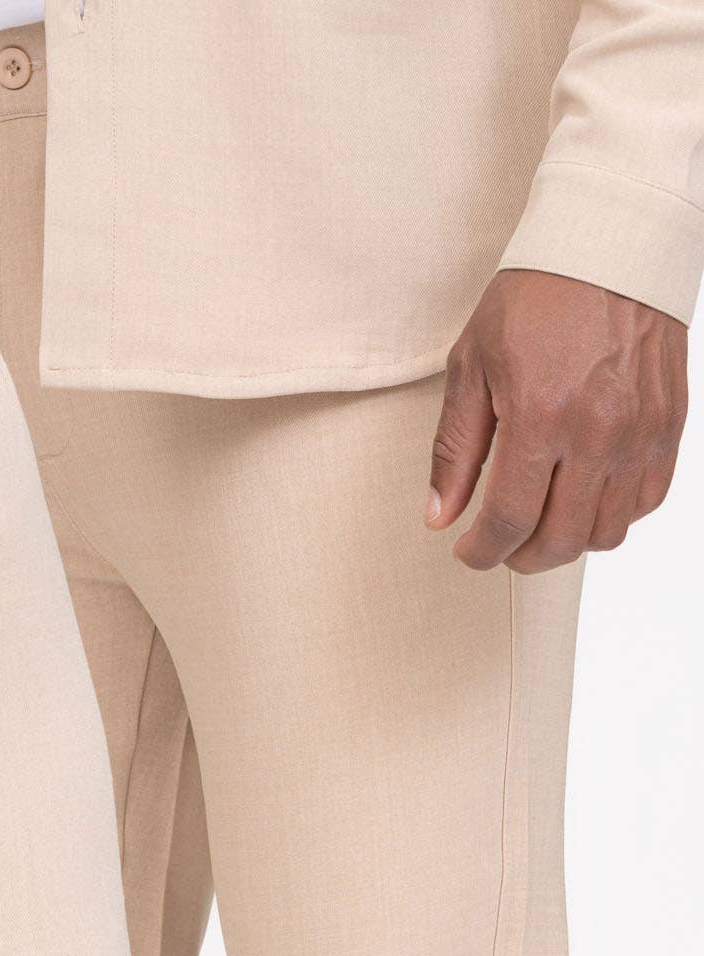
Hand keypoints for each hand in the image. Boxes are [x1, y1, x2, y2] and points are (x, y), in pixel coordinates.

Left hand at [427, 269, 686, 573]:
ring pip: (606, 531)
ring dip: (567, 541)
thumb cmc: (535, 296)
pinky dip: (612, 513)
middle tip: (501, 544)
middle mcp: (597, 430)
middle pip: (560, 541)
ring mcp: (640, 430)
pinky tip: (584, 495)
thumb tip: (440, 517)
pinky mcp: (669, 422)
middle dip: (520, 557)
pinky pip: (646, 500)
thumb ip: (455, 449)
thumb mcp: (472, 365)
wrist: (611, 243)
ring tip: (541, 519)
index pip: (509, 521)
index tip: (467, 551)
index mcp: (540, 415)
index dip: (481, 552)